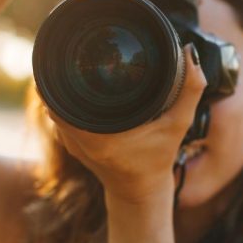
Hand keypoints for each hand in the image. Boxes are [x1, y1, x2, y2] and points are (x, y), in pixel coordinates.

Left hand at [49, 43, 207, 207]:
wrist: (140, 193)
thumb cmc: (158, 159)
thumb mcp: (178, 125)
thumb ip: (189, 91)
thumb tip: (189, 51)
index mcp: (96, 136)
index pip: (62, 96)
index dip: (60, 71)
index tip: (69, 52)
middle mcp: (76, 139)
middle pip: (53, 95)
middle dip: (60, 72)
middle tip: (72, 50)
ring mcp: (69, 143)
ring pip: (53, 105)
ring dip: (59, 86)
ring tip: (70, 62)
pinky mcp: (70, 144)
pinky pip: (59, 115)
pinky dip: (64, 101)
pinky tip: (73, 86)